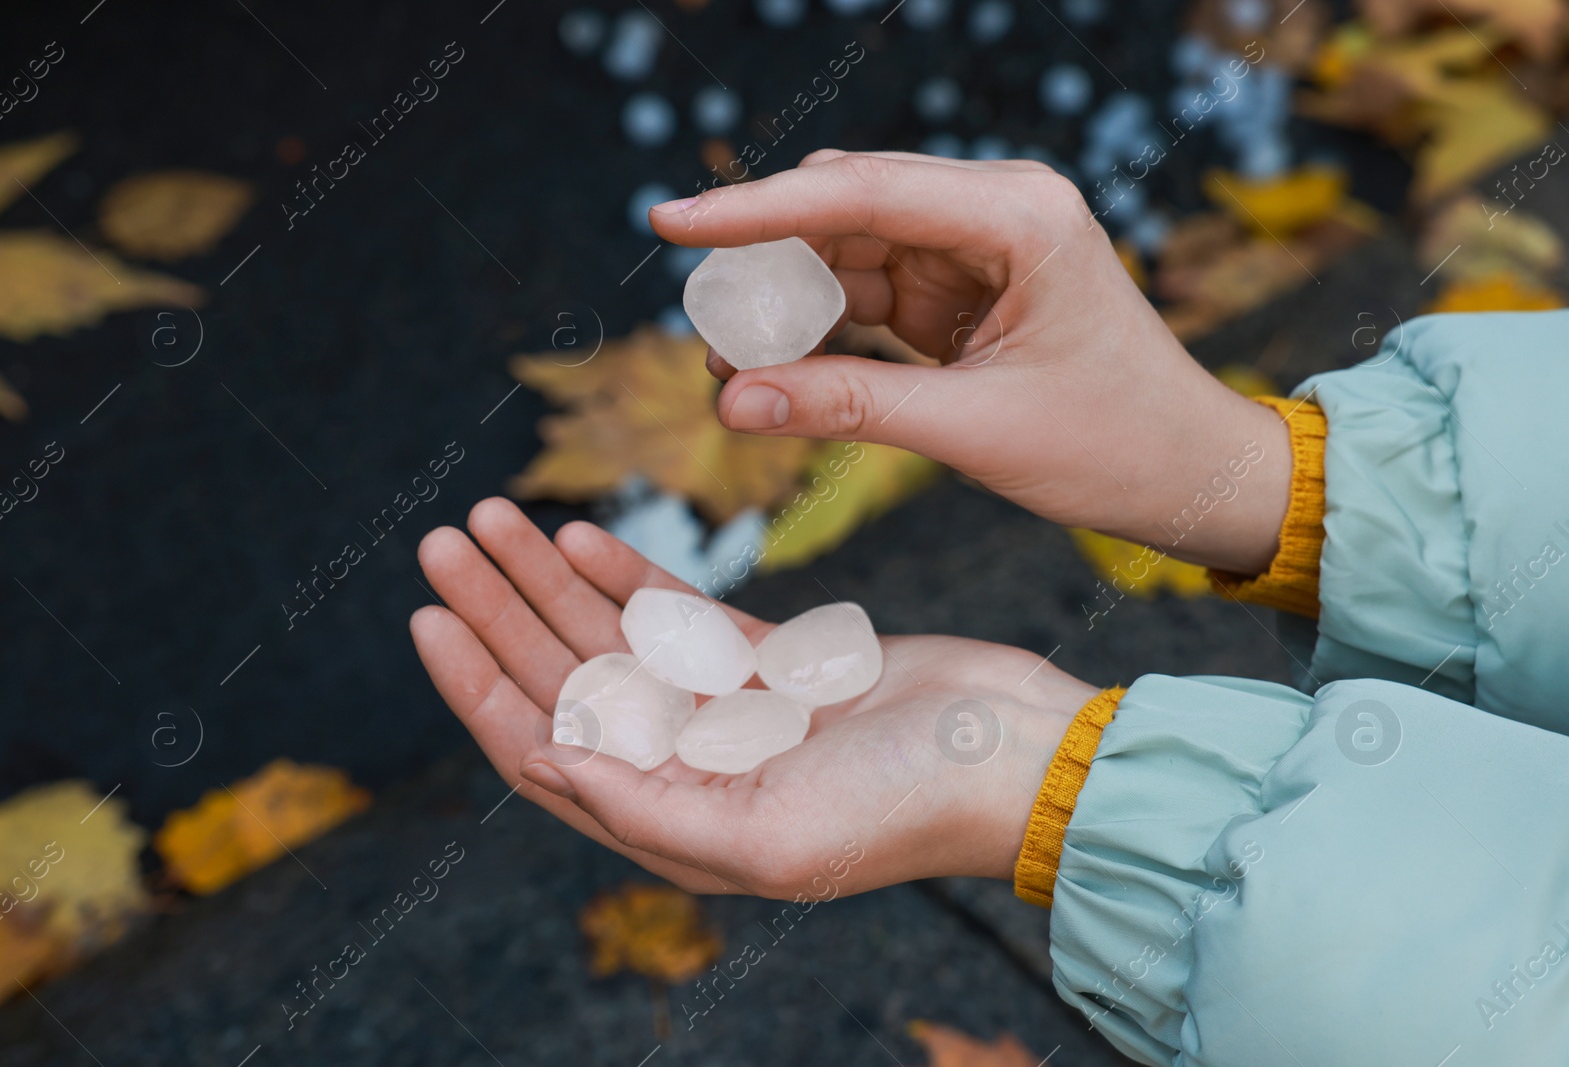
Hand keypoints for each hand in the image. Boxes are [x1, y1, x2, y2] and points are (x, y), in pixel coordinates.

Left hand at [411, 497, 1098, 897]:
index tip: (427, 614)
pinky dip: (629, 576)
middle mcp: (687, 770)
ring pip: (612, 639)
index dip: (476, 685)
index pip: (543, 746)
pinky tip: (581, 533)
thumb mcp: (774, 836)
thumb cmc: (913, 808)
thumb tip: (543, 761)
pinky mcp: (771, 666)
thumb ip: (651, 807)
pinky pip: (679, 617)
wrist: (1023, 756)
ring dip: (552, 580)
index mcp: (675, 824)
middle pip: (565, 679)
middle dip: (500, 609)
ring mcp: (727, 716)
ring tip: (496, 515)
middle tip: (445, 538)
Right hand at [652, 151, 1290, 574]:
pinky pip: (870, 293)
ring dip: (787, 302)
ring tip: (732, 363)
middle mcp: (997, 211)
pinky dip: (822, 328)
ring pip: (848, 251)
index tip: (670, 225)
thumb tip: (731, 402)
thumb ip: (850, 407)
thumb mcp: (976, 429)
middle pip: (845, 210)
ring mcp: (979, 248)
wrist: (1190, 473)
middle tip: (703, 326)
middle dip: (765, 263)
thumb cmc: (1115, 444)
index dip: (755, 211)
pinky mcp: (964, 291)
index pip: (860, 194)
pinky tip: (778, 366)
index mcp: (1020, 216)